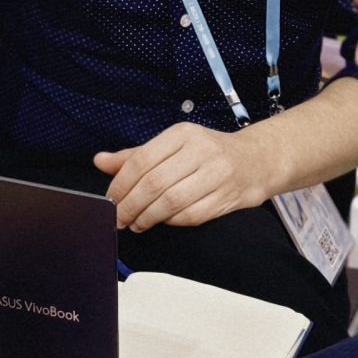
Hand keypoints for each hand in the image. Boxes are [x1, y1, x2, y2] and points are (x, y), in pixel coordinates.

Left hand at [94, 123, 279, 232]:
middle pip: (155, 183)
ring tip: (137, 223)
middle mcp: (201, 151)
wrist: (256, 160)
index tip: (110, 200)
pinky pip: (191, 215)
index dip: (121, 184)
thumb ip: (136, 156)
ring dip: (148, 217)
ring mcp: (217, 174)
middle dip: (131, 205)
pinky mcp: (228, 197)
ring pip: (172, 202)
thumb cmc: (208, 153)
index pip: (142, 160)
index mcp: (183, 134)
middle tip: (119, 218)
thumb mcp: (172, 145)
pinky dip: (171, 222)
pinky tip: (161, 222)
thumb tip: (100, 161)